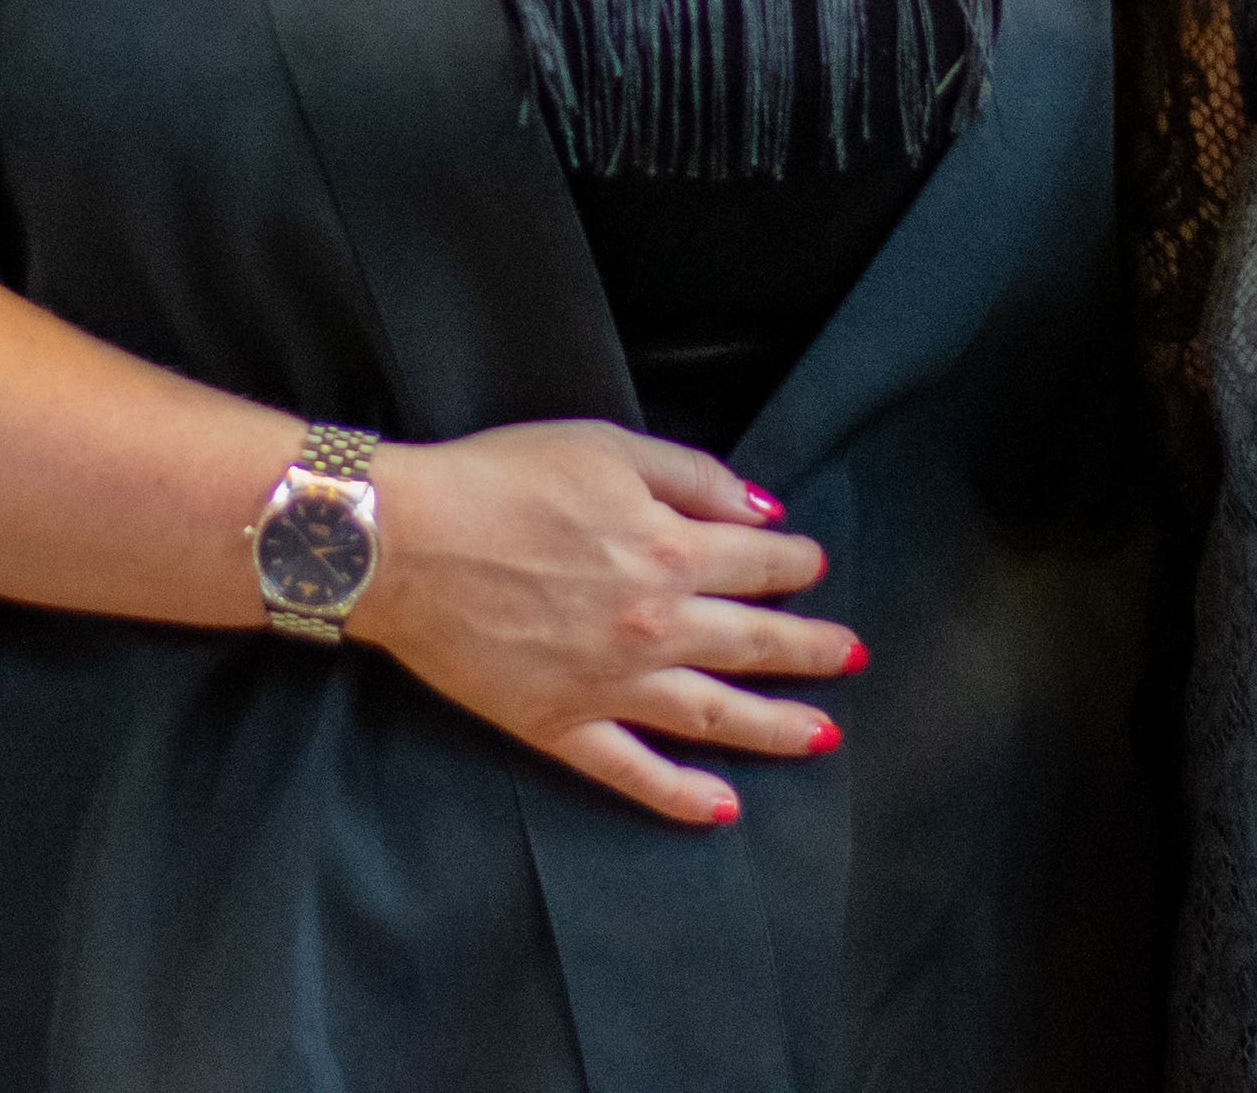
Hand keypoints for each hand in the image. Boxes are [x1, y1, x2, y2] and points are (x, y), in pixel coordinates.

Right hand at [341, 420, 855, 826]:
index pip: (760, 565)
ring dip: (777, 726)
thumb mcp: (605, 447)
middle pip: (756, 644)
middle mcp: (656, 627)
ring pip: (715, 716)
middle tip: (852, 656)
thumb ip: (693, 477)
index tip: (811, 565)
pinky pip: (635, 772)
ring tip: (823, 735)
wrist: (404, 543)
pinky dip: (683, 796)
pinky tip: (724, 808)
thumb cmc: (498, 479)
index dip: (794, 563)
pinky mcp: (562, 726)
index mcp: (670, 552)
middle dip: (813, 650)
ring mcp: (612, 686)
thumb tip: (762, 512)